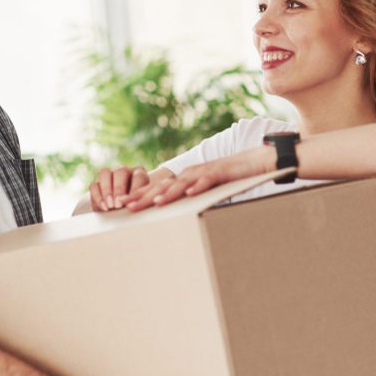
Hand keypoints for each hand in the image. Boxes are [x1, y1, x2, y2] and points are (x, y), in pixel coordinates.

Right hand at [89, 165, 150, 211]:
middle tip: (118, 205)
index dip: (135, 189)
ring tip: (110, 206)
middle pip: (121, 171)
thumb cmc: (135, 207)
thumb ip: (138, 202)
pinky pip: (93, 186)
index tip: (131, 204)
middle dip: (119, 189)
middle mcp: (124, 171)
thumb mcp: (141, 205)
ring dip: (107, 190)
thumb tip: (130, 205)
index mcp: (139, 174)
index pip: (139, 176)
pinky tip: (104, 207)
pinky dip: (98, 197)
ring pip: (104, 173)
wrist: (122, 214)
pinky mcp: (96, 184)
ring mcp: (109, 175)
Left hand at [119, 147, 271, 210]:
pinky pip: (207, 180)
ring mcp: (204, 172)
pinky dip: (198, 187)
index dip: (140, 195)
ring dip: (167, 193)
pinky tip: (189, 194)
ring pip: (182, 184)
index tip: (123, 205)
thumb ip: (189, 198)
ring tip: (153, 203)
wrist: (252, 161)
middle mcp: (189, 173)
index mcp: (184, 178)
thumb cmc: (227, 179)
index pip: (158, 188)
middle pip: (164, 186)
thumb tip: (175, 213)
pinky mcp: (219, 172)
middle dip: (144, 196)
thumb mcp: (204, 190)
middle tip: (126, 206)